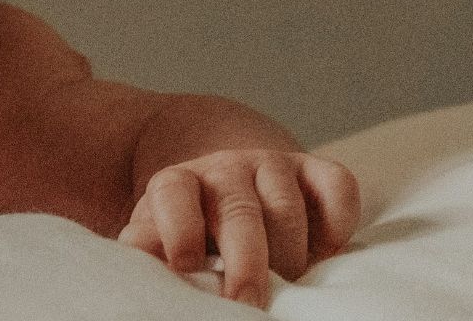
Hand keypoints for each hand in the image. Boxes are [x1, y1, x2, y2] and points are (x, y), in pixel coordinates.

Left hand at [118, 149, 358, 308]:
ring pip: (287, 207)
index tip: (186, 267)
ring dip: (291, 255)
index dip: (180, 229)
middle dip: (245, 263)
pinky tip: (327, 252)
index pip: (174, 194)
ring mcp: (274, 166)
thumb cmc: (191, 224)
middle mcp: (226, 168)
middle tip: (248, 305)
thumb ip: (147, 247)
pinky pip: (338, 186)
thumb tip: (134, 263)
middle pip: (238, 211)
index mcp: (179, 183)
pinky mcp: (316, 170)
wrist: (227, 179)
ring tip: (287, 288)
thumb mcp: (158, 233)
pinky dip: (339, 223)